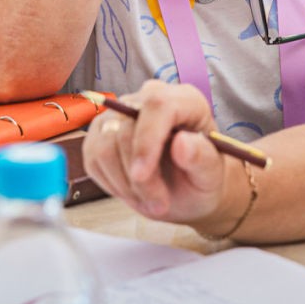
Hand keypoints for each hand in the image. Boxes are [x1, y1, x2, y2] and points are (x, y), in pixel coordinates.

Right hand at [82, 81, 236, 226]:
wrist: (186, 189)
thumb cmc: (201, 177)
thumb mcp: (211, 174)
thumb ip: (202, 158)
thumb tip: (182, 143)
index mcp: (184, 100)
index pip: (157, 105)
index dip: (146, 140)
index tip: (142, 176)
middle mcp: (149, 98)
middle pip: (126, 129)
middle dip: (138, 177)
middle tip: (159, 205)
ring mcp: (121, 113)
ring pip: (104, 144)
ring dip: (124, 183)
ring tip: (149, 200)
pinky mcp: (101, 133)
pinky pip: (92, 157)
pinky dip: (111, 183)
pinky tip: (132, 191)